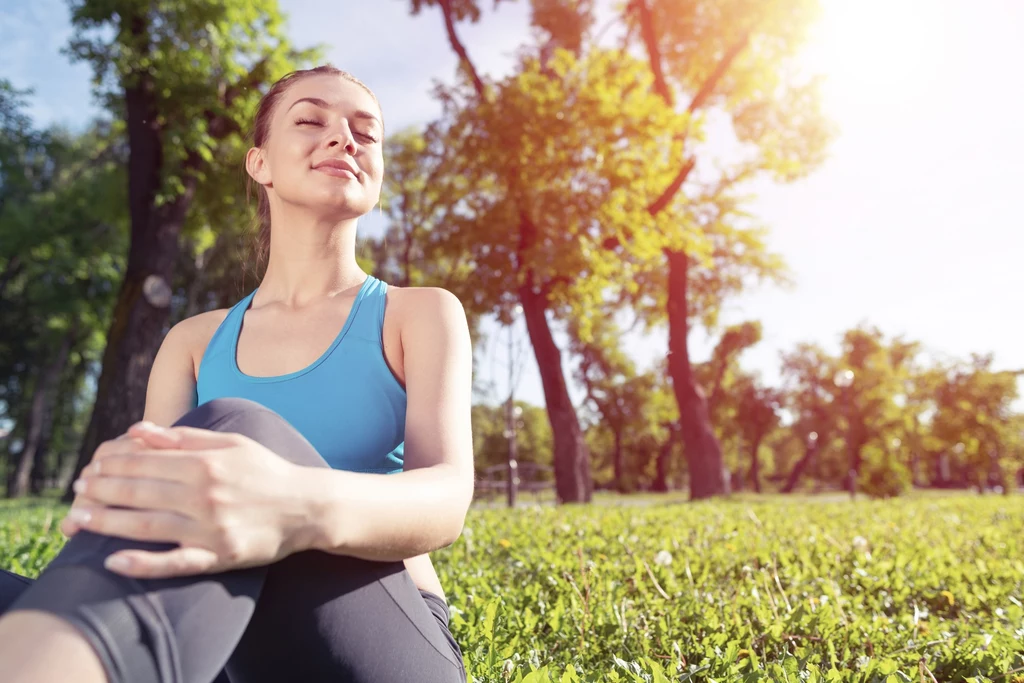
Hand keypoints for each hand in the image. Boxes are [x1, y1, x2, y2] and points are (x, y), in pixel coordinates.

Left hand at [64, 422, 311, 578]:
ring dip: (108, 522)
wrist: (308, 507)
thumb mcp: (231, 444)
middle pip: (140, 492)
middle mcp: (205, 495)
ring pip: (147, 525)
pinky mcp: (219, 557)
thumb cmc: (267, 472)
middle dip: (102, 489)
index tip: (90, 467)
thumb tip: (138, 430)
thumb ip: (184, 438)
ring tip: (78, 519)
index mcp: (206, 464)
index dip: (112, 464)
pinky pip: (174, 563)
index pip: (146, 462)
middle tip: (76, 490)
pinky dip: (142, 564)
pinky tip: (113, 562)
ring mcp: (210, 528)